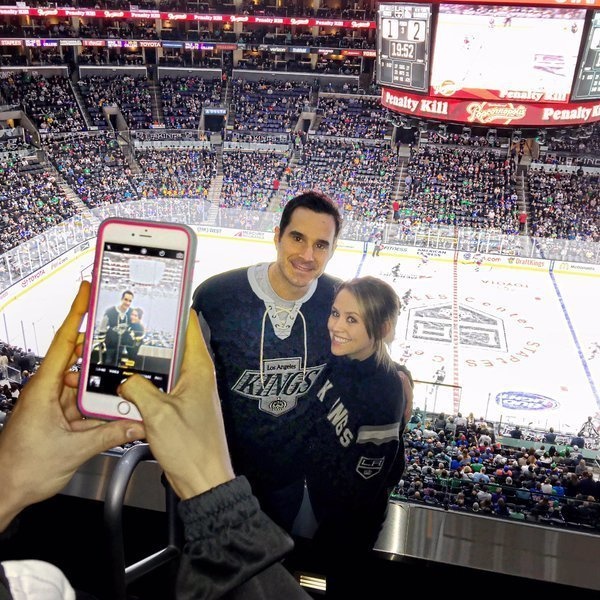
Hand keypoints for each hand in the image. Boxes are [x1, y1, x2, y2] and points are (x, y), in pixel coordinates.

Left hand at [0, 281, 144, 531]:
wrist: (5, 492)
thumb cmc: (22, 469)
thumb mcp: (74, 450)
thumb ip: (110, 434)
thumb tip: (137, 423)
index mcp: (43, 389)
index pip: (64, 342)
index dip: (77, 314)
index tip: (86, 292)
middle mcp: (46, 392)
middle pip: (78, 360)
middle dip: (100, 350)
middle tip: (120, 337)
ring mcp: (51, 406)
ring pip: (83, 385)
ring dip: (102, 385)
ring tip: (125, 382)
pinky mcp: (56, 419)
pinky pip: (82, 405)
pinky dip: (98, 406)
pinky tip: (115, 410)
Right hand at [118, 310, 233, 500]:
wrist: (204, 479)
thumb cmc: (193, 449)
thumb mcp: (157, 414)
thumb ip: (137, 389)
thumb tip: (125, 378)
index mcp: (199, 369)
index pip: (190, 327)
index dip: (177, 310)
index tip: (162, 298)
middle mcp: (197, 377)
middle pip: (174, 346)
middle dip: (153, 338)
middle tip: (133, 327)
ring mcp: (190, 392)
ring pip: (166, 369)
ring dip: (148, 366)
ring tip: (127, 358)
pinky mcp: (182, 407)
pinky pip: (163, 388)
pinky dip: (148, 386)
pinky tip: (132, 388)